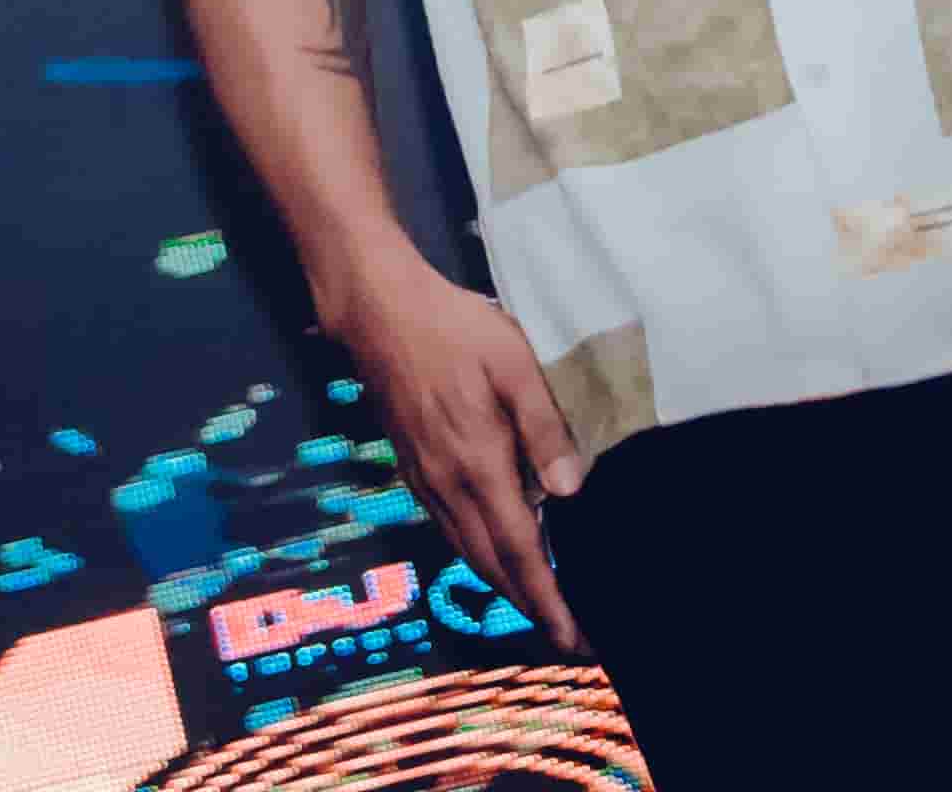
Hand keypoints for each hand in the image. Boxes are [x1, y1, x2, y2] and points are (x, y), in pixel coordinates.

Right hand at [320, 253, 592, 654]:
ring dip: (503, 587)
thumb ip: (544, 426)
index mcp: (480, 464)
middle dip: (531, 607)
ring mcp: (426, 480)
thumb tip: (571, 489)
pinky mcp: (412, 469)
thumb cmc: (454, 329)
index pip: (520, 550)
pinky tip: (492, 555)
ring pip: (468, 552)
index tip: (573, 636)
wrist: (379, 314)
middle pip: (493, 565)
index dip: (548, 599)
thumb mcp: (514, 363)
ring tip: (537, 608)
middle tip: (568, 638)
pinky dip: (477, 557)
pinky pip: (448, 530)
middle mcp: (449, 485)